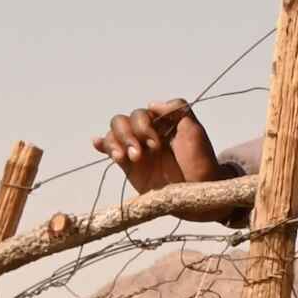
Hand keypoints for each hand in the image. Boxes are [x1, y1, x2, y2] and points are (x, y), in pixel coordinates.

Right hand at [92, 99, 225, 195]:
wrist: (197, 193)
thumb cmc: (200, 162)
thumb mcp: (195, 131)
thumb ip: (178, 110)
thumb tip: (151, 104)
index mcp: (160, 124)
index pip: (140, 114)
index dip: (144, 126)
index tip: (156, 144)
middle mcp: (145, 134)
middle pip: (122, 122)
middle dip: (128, 135)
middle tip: (140, 154)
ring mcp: (136, 150)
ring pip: (113, 134)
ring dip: (115, 142)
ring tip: (123, 158)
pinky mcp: (128, 167)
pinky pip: (109, 150)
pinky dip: (102, 144)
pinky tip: (97, 144)